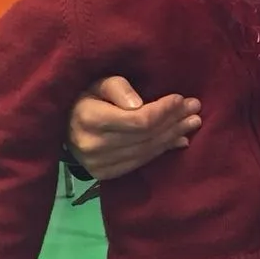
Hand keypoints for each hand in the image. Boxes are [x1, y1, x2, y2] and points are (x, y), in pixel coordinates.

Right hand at [68, 77, 200, 179]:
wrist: (64, 128)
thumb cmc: (86, 99)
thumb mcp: (98, 83)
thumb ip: (117, 87)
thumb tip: (139, 104)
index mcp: (89, 119)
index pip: (138, 120)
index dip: (163, 111)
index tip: (181, 99)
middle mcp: (93, 145)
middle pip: (146, 136)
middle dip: (174, 121)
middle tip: (195, 109)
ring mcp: (98, 164)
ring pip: (146, 150)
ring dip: (173, 136)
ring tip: (192, 123)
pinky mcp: (105, 174)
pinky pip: (141, 162)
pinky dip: (162, 151)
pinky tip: (178, 141)